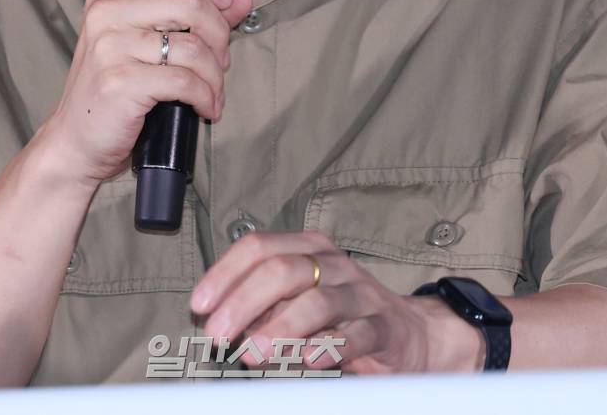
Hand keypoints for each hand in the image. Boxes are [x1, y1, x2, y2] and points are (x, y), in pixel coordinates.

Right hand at [38, 0, 251, 188]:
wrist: (76, 140)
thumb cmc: (118, 86)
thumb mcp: (152, 41)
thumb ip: (197, 13)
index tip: (225, 3)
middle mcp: (106, 12)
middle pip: (190, 1)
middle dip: (220, 33)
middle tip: (220, 60)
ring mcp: (110, 46)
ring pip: (193, 45)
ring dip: (216, 73)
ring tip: (213, 89)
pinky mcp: (119, 82)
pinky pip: (185, 81)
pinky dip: (206, 96)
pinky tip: (205, 106)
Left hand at [189, 230, 483, 373]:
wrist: (407, 333)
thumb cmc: (340, 314)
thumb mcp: (296, 300)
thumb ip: (263, 304)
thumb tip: (215, 317)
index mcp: (307, 247)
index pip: (258, 247)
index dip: (224, 274)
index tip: (199, 305)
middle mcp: (333, 263)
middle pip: (282, 270)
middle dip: (243, 302)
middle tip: (217, 335)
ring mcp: (360, 292)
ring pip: (316, 301)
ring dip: (279, 328)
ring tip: (252, 353)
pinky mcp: (384, 326)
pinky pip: (355, 333)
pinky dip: (329, 347)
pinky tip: (307, 360)